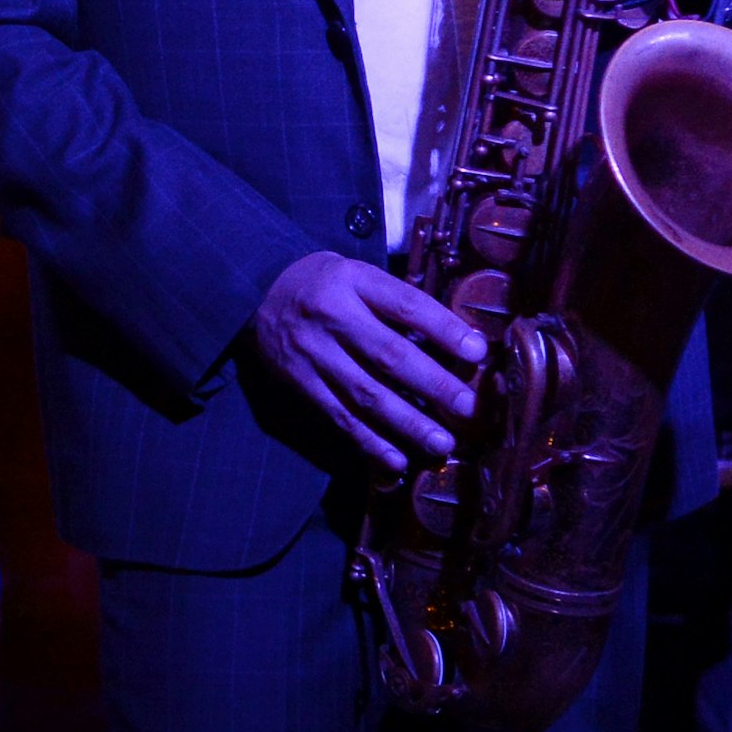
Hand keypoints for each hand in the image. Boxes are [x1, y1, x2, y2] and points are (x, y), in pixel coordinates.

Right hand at [248, 251, 485, 476]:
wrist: (252, 291)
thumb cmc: (321, 283)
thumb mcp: (357, 273)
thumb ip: (396, 300)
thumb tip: (456, 339)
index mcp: (352, 282)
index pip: (406, 305)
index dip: (443, 329)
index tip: (478, 352)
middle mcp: (332, 317)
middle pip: (389, 354)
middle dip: (433, 384)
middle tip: (468, 408)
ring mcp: (313, 354)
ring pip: (366, 393)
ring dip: (407, 423)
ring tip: (442, 442)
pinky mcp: (301, 383)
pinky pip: (339, 416)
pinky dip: (369, 441)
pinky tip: (397, 459)